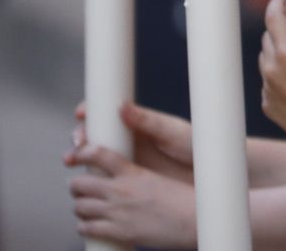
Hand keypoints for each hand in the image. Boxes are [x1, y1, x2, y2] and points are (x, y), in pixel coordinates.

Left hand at [66, 143, 197, 248]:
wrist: (194, 220)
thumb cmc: (183, 199)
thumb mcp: (158, 178)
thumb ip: (137, 177)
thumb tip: (126, 178)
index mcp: (132, 172)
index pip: (99, 154)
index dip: (83, 152)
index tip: (77, 154)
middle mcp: (120, 190)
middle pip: (80, 183)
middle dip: (76, 185)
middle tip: (79, 187)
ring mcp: (116, 212)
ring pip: (80, 206)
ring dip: (80, 206)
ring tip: (85, 207)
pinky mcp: (117, 232)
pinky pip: (87, 228)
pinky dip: (83, 226)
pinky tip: (88, 225)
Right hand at [68, 101, 194, 181]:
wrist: (212, 175)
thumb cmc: (199, 147)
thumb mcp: (174, 132)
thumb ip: (149, 121)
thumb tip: (122, 105)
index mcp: (139, 123)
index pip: (108, 112)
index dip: (91, 110)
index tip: (82, 112)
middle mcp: (129, 140)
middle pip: (95, 134)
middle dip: (81, 135)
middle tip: (78, 141)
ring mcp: (128, 160)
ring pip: (94, 156)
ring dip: (79, 156)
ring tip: (74, 159)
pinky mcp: (129, 180)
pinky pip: (104, 178)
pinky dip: (90, 177)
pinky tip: (85, 180)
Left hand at [260, 0, 285, 157]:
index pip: (273, 16)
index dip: (278, 3)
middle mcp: (270, 67)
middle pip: (269, 36)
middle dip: (282, 29)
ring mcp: (266, 87)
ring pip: (266, 59)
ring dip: (278, 52)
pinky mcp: (267, 103)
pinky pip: (268, 81)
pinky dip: (278, 75)